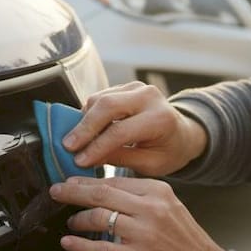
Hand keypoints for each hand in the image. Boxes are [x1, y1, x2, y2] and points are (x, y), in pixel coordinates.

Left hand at [49, 175, 228, 250]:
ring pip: (98, 218)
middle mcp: (150, 209)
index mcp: (158, 192)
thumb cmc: (185, 241)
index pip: (115, 181)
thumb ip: (142, 197)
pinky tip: (69, 242)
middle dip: (73, 191)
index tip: (72, 182)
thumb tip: (107, 191)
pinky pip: (99, 249)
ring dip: (78, 219)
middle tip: (57, 192)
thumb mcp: (170, 207)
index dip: (88, 181)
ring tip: (71, 221)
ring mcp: (143, 234)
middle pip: (101, 193)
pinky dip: (80, 245)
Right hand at [62, 81, 207, 176]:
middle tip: (68, 146)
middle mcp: (149, 97)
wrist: (182, 134)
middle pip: (107, 105)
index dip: (96, 146)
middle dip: (84, 128)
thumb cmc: (168, 151)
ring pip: (100, 99)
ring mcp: (138, 88)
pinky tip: (85, 131)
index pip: (120, 131)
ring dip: (83, 120)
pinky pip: (101, 97)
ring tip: (75, 141)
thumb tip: (87, 157)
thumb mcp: (150, 164)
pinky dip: (89, 113)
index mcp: (160, 119)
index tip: (80, 160)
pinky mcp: (127, 87)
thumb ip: (120, 158)